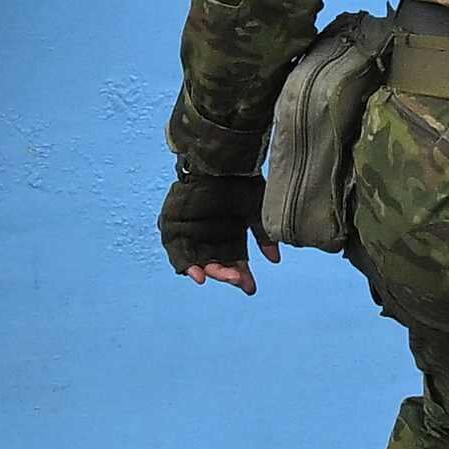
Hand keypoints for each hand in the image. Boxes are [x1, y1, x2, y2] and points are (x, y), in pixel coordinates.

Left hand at [162, 170, 270, 287]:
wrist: (221, 160)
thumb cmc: (240, 180)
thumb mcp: (257, 209)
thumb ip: (264, 235)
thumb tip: (274, 260)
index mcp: (229, 236)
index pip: (235, 263)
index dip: (242, 277)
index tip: (250, 288)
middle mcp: (209, 237)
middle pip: (216, 265)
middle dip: (226, 275)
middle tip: (237, 279)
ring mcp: (191, 233)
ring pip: (196, 261)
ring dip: (205, 272)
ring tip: (211, 280)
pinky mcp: (173, 226)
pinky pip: (176, 251)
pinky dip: (184, 264)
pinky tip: (196, 274)